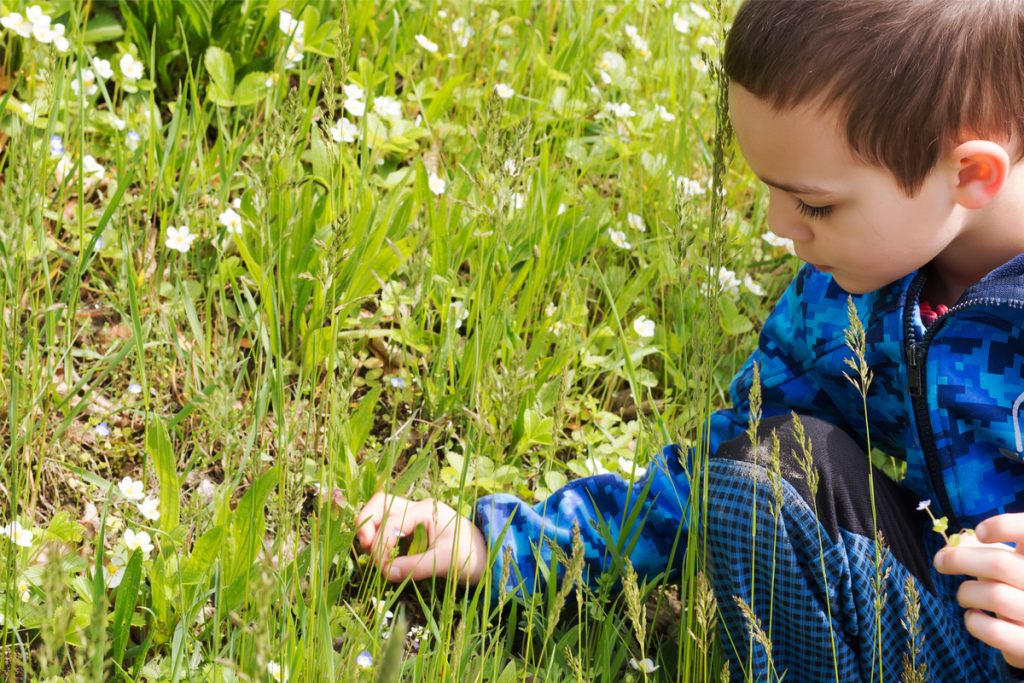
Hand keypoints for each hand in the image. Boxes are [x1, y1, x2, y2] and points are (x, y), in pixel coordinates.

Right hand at [354, 492, 487, 584]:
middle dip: (367, 523)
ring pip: (381, 512)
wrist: (485, 557)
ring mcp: (413, 517)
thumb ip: (415, 566)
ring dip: (371, 530)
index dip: (381, 545)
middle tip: (362, 546)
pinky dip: (378, 538)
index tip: (384, 569)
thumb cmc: (470, 555)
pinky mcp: (411, 530)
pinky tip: (380, 556)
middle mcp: (417, 508)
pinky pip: (387, 527)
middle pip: (381, 503)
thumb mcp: (445, 561)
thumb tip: (386, 572)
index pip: (391, 522)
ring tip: (370, 553)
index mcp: (426, 510)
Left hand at [934, 513, 1023, 668]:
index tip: (979, 532)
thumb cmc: (1017, 590)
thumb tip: (955, 542)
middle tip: (941, 561)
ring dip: (966, 593)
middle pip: (999, 563)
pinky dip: (973, 622)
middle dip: (960, 559)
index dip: (1003, 526)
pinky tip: (973, 617)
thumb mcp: (1012, 565)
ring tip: (964, 595)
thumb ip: (990, 551)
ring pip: (994, 595)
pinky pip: (993, 630)